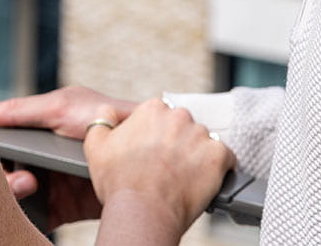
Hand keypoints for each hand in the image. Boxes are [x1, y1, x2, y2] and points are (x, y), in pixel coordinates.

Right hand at [0, 86, 136, 224]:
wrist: (148, 151)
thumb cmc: (105, 117)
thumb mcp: (60, 107)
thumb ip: (19, 110)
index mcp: (34, 136)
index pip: (1, 150)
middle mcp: (38, 161)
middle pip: (7, 176)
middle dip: (5, 179)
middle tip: (20, 178)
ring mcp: (52, 185)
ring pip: (20, 198)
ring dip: (16, 197)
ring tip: (30, 186)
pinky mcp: (67, 207)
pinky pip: (41, 216)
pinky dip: (32, 216)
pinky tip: (34, 209)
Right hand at [83, 99, 235, 239]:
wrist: (143, 210)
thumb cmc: (120, 181)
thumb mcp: (96, 145)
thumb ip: (102, 120)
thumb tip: (107, 112)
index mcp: (152, 109)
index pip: (160, 116)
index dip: (155, 136)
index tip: (152, 152)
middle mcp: (179, 116)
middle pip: (183, 126)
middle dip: (177, 142)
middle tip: (167, 166)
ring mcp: (201, 135)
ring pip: (203, 142)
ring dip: (196, 155)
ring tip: (183, 177)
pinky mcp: (218, 155)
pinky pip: (225, 157)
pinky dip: (218, 168)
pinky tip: (203, 180)